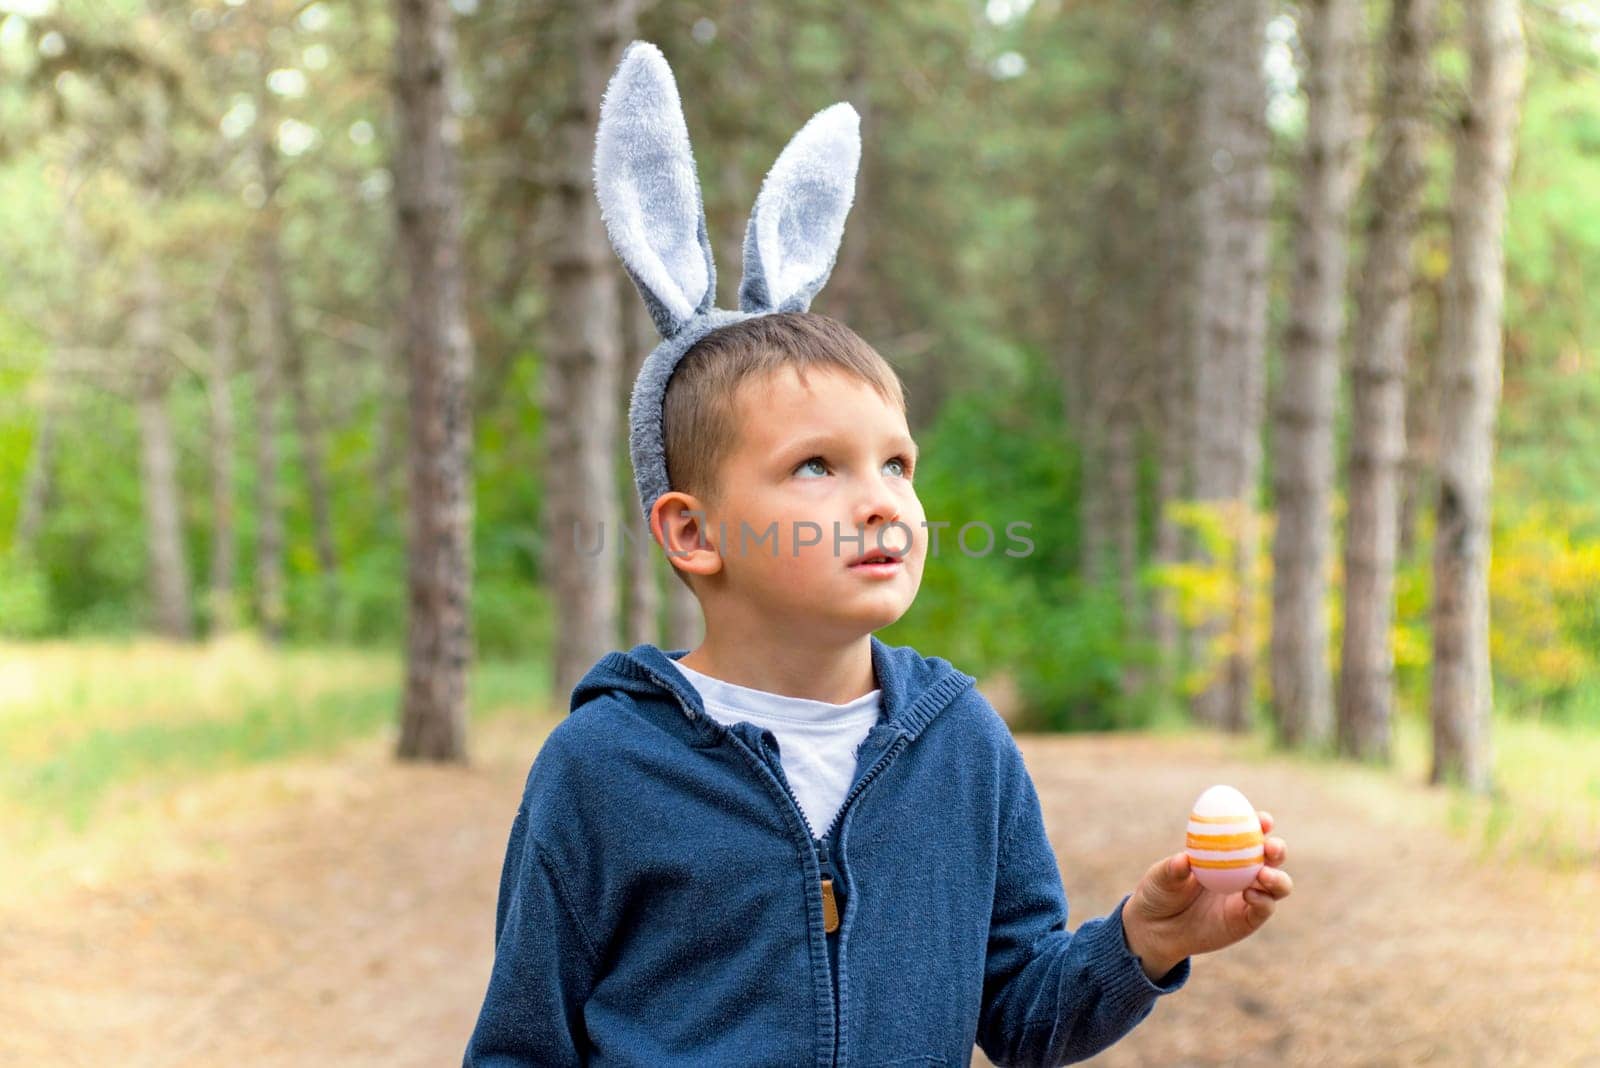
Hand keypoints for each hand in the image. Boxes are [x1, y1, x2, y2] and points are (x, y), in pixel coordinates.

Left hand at [1120, 810, 1291, 976]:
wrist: (1156, 929)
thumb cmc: (1159, 892)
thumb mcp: (1161, 878)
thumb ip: (1173, 869)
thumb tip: (1183, 859)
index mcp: (1224, 852)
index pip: (1249, 833)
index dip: (1260, 824)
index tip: (1263, 819)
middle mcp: (1242, 871)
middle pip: (1272, 857)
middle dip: (1277, 848)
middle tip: (1270, 847)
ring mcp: (1248, 896)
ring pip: (1278, 884)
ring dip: (1277, 877)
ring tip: (1263, 875)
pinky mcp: (1248, 920)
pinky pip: (1265, 908)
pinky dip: (1264, 900)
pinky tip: (1250, 894)